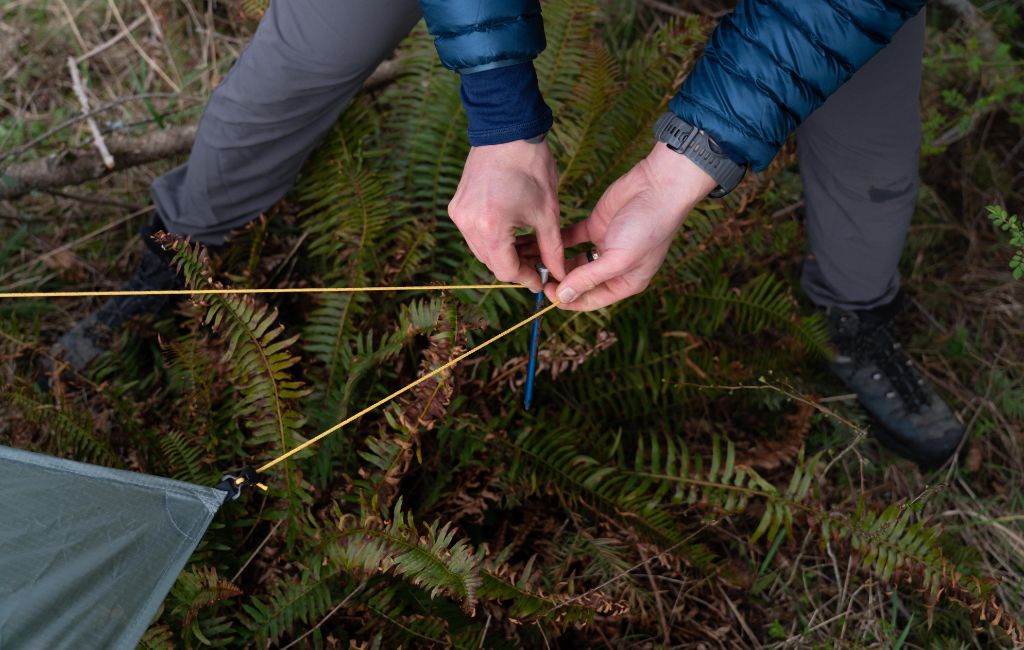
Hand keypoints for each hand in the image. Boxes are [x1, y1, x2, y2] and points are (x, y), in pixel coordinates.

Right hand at [448, 139, 564, 291]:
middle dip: (516, 266)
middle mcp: (468, 224)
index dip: (527, 278)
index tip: (543, 280)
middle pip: (491, 263)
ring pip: (481, 250)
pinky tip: (512, 231)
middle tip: (540, 263)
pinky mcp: (456, 205)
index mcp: (490, 228)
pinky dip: (492, 238)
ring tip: (529, 246)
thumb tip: (559, 274)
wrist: (507, 129)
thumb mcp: (547, 213)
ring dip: (504, 253)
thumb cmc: (531, 167)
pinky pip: (474, 233)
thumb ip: (552, 249)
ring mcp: (459, 214)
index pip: (506, 270)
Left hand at [545, 143, 717, 310]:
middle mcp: (612, 268)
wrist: (659, 187)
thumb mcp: (619, 259)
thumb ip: (589, 278)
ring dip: (552, 262)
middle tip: (533, 274)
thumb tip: (563, 297)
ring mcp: (603, 246)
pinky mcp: (595, 226)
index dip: (567, 299)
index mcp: (624, 283)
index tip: (546, 292)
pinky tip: (536, 241)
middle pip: (578, 282)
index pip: (590, 300)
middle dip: (557, 281)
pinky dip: (554, 241)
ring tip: (529, 260)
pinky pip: (570, 239)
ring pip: (571, 261)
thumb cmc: (648, 227)